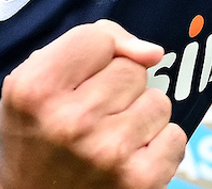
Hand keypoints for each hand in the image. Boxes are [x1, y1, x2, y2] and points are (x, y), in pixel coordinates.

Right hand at [0, 20, 183, 188]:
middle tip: (91, 117)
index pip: (96, 37)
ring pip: (158, 100)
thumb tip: (152, 51)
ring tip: (109, 138)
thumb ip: (85, 46)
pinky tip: (128, 158)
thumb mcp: (35, 83)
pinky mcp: (140, 179)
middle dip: (118, 88)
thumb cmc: (39, 136)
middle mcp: (71, 120)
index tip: (82, 80)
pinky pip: (176, 136)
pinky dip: (158, 146)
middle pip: (131, 69)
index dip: (96, 55)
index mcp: (36, 90)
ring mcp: (108, 151)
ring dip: (140, 116)